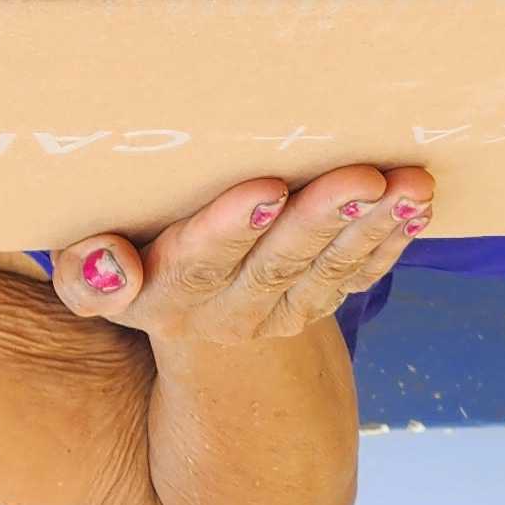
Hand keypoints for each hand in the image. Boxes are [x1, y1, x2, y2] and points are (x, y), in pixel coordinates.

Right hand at [56, 166, 435, 344]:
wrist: (193, 327)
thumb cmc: (135, 266)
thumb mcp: (97, 282)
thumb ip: (87, 273)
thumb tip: (109, 261)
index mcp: (168, 294)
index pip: (200, 263)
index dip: (231, 230)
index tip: (267, 189)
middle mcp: (228, 310)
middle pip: (278, 264)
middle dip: (322, 218)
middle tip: (361, 176)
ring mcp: (281, 310)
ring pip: (330, 270)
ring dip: (372, 225)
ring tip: (408, 184)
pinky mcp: (319, 302)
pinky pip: (360, 274)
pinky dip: (392, 239)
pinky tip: (417, 203)